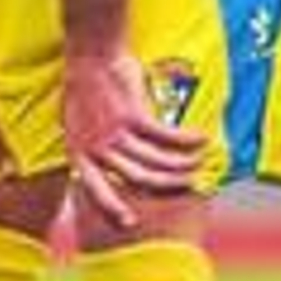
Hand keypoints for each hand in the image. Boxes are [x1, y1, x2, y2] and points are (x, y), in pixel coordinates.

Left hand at [63, 51, 207, 229]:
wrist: (90, 56)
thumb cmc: (88, 91)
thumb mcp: (80, 125)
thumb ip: (95, 149)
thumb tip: (115, 169)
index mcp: (78, 153)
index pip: (95, 189)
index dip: (112, 208)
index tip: (130, 224)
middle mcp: (95, 147)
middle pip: (137, 179)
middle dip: (167, 186)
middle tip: (189, 184)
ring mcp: (113, 132)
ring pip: (156, 161)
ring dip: (182, 164)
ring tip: (199, 162)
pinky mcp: (132, 114)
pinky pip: (167, 137)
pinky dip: (188, 140)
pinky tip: (202, 138)